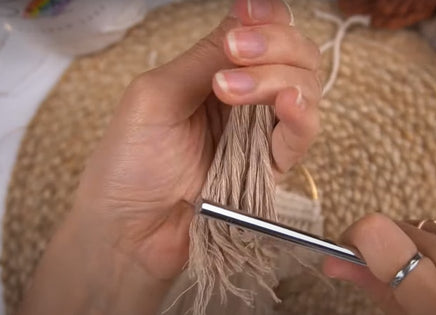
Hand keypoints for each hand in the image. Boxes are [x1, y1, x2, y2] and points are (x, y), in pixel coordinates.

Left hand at [18, 0, 320, 313]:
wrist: (129, 229)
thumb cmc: (130, 162)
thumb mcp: (158, 94)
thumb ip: (204, 57)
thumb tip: (245, 16)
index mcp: (218, 73)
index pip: (261, 33)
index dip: (266, 17)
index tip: (249, 11)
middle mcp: (248, 98)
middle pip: (294, 54)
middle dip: (274, 43)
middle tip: (236, 50)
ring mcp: (263, 132)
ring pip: (305, 87)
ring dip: (278, 76)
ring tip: (230, 89)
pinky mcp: (273, 166)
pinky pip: (302, 133)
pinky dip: (301, 112)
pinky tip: (285, 102)